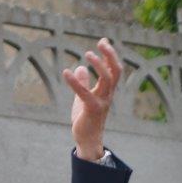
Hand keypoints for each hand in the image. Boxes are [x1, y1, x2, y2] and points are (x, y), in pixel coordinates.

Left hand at [63, 38, 122, 160]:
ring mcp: (102, 102)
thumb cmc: (86, 119)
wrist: (88, 141)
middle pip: (115, 71)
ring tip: (88, 53)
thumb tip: (80, 68)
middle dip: (110, 55)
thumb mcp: (83, 98)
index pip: (114, 70)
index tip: (103, 41)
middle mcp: (108, 95)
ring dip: (99, 65)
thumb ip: (83, 83)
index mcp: (107, 91)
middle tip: (102, 42)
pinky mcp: (91, 110)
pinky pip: (85, 93)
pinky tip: (66, 72)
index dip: (110, 55)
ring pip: (106, 79)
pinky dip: (75, 82)